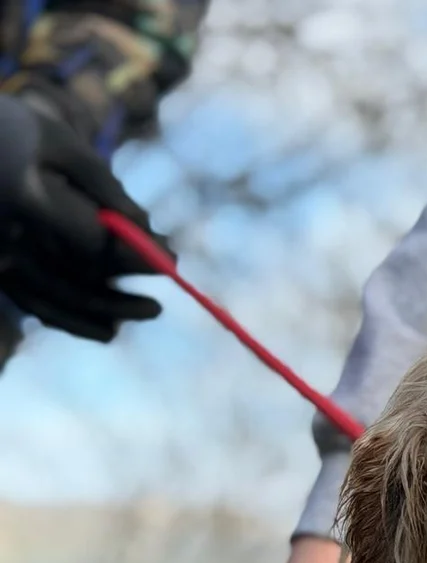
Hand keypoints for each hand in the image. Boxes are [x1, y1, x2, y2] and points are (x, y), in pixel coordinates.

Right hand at [0, 91, 167, 340]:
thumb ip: (104, 186)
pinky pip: (37, 306)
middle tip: (165, 298)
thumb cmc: (7, 129)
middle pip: (81, 281)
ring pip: (60, 302)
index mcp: (27, 199)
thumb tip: (147, 230)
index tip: (171, 260)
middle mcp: (8, 239)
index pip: (96, 242)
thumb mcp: (58, 142)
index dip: (137, 256)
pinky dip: (74, 321)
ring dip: (107, 313)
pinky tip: (109, 330)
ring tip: (148, 311)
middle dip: (127, 292)